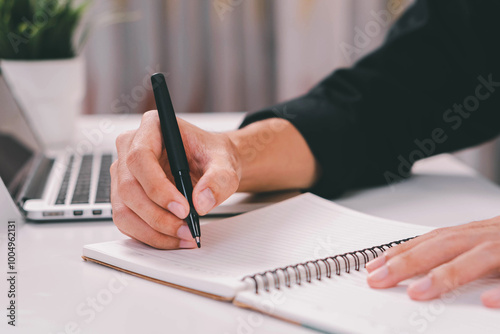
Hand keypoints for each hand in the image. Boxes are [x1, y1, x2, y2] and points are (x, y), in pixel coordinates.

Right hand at [110, 110, 240, 248]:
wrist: (211, 164)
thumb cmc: (212, 155)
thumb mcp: (225, 162)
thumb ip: (219, 179)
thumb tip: (201, 202)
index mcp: (153, 127)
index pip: (140, 157)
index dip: (158, 187)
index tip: (183, 208)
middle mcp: (131, 146)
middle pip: (129, 187)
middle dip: (157, 215)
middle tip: (185, 228)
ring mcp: (124, 172)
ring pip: (124, 208)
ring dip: (152, 230)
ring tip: (183, 236)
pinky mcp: (124, 195)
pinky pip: (127, 220)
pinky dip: (149, 235)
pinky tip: (172, 238)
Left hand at [365, 216, 499, 307]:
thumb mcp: (489, 243)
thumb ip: (462, 255)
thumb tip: (425, 271)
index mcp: (477, 233)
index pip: (433, 240)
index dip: (402, 251)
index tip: (374, 266)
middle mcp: (489, 236)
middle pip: (445, 245)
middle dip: (409, 261)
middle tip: (380, 278)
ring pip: (479, 257)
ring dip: (446, 274)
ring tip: (417, 291)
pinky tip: (486, 301)